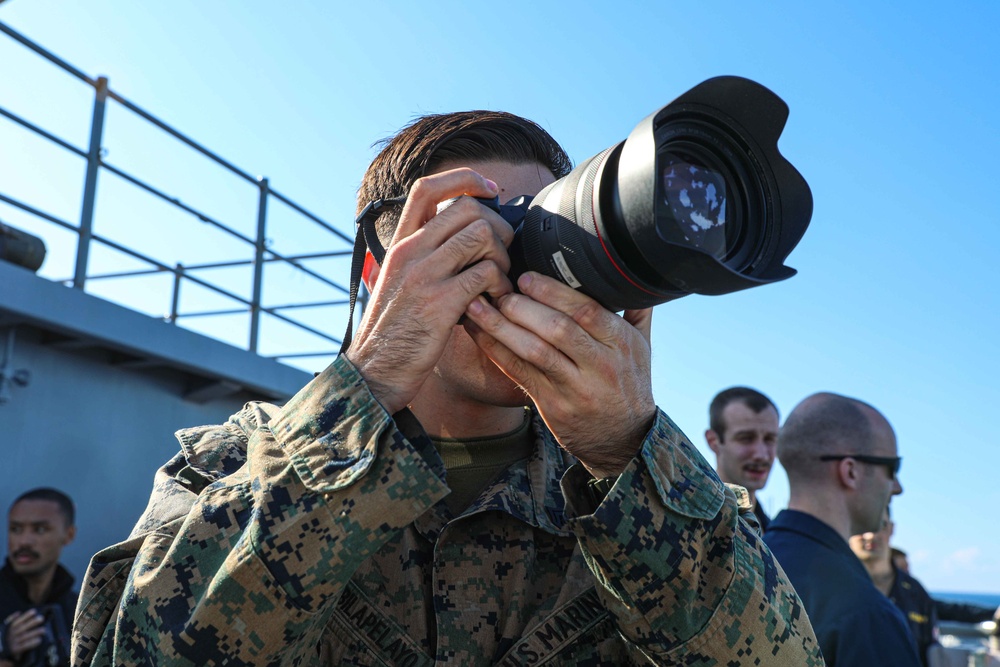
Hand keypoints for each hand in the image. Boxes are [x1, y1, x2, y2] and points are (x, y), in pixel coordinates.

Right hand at [2, 609, 45, 659]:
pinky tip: (39, 640)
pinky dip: (32, 643)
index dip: (25, 616)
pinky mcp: (15, 650)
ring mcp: (13, 642)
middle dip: (32, 622)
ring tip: (43, 630)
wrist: (0, 649)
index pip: (17, 621)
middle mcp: (11, 635)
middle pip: (23, 628)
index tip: (34, 611)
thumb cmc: (6, 637)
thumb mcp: (6, 628)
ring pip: (25, 636)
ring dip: (35, 633)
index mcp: (9, 628)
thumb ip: (11, 620)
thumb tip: (18, 613)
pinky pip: (25, 646)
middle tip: (41, 618)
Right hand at [346, 168, 514, 414]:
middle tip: (501, 254)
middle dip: (497, 227)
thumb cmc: (396, 330)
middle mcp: (409, 252)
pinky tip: (495, 303)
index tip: (489, 190)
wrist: (375, 371)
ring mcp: (423, 275)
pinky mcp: (440, 303)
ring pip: (481, 236)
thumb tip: (467, 233)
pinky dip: (500, 286)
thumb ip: (426, 255)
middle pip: (467, 208)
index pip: (427, 188)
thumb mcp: (400, 281)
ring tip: (498, 282)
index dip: (464, 179)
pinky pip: (486, 273)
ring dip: (501, 257)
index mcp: (400, 244)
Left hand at [464, 271, 655, 478]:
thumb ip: (636, 308)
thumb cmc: (629, 383)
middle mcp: (600, 366)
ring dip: (502, 328)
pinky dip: (496, 350)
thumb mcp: (643, 346)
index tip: (527, 277)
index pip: (587, 311)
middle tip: (499, 290)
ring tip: (478, 306)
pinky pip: (519, 373)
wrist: (623, 438)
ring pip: (535, 352)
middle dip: (524, 307)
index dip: (553, 292)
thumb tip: (631, 269)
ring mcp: (574, 388)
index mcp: (622, 344)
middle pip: (558, 330)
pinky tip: (478, 332)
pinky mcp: (552, 405)